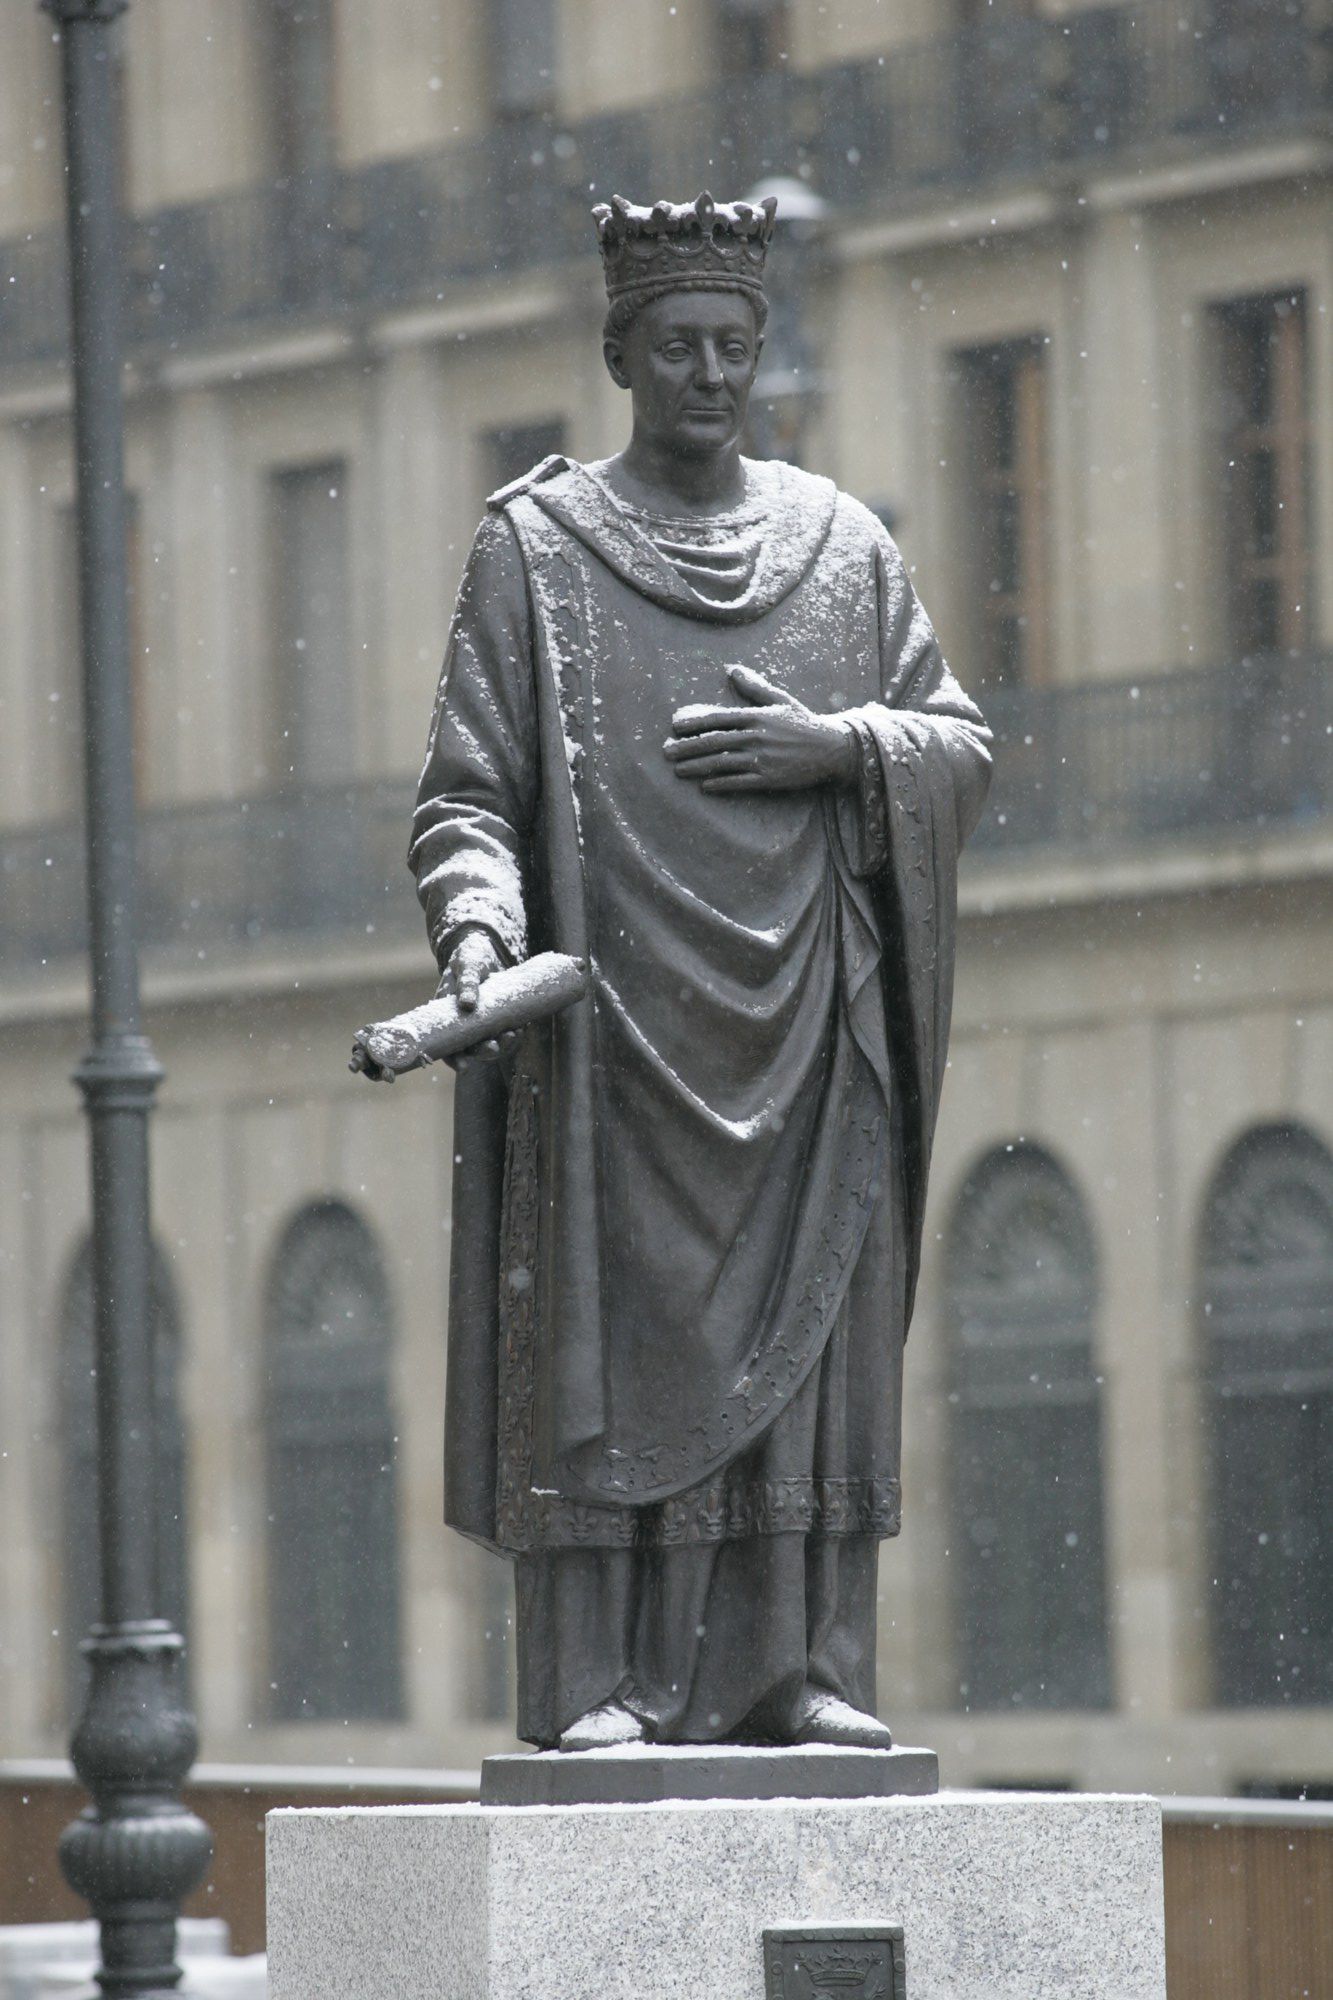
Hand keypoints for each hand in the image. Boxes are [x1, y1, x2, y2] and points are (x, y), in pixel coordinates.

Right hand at [437, 927, 520, 1070]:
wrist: (486, 950)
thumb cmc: (470, 957)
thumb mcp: (466, 965)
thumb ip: (467, 982)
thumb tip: (467, 1004)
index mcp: (448, 1016)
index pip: (448, 1045)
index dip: (454, 1059)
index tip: (464, 1067)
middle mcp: (465, 1025)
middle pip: (474, 1049)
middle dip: (485, 1051)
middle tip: (494, 1046)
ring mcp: (484, 1023)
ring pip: (492, 1043)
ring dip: (503, 1045)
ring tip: (514, 1034)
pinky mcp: (500, 1018)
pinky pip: (507, 1032)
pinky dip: (515, 1034)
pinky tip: (522, 1028)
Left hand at [663, 665, 857, 793]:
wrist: (831, 748)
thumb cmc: (803, 722)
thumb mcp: (780, 700)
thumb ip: (755, 687)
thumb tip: (732, 670)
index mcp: (756, 716)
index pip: (718, 718)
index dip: (694, 722)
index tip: (675, 726)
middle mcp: (755, 736)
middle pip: (714, 742)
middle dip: (687, 747)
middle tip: (666, 752)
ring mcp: (761, 758)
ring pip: (722, 763)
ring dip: (697, 767)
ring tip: (679, 770)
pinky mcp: (768, 778)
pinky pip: (739, 782)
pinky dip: (721, 784)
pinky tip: (705, 786)